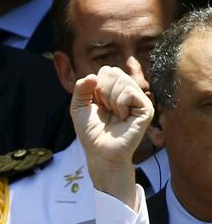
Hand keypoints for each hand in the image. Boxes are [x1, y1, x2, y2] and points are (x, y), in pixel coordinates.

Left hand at [70, 66, 153, 208]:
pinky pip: (129, 92)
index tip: (96, 105)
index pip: (106, 71)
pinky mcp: (146, 108)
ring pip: (121, 81)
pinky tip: (122, 117)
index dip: (95, 88)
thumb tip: (92, 75)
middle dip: (102, 92)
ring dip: (110, 100)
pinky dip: (120, 104)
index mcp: (115, 89)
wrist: (100, 152)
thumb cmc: (91, 132)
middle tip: (105, 110)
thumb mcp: (78, 107)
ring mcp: (139, 99)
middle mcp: (129, 91)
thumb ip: (81, 89)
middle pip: (113, 72)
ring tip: (114, 115)